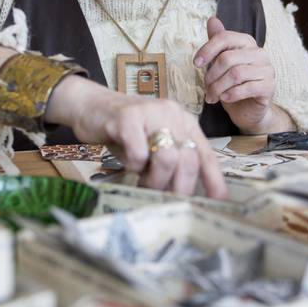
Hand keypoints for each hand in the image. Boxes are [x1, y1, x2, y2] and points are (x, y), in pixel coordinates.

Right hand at [46, 76, 226, 198]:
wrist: (90, 105)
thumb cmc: (124, 131)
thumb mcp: (154, 143)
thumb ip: (172, 160)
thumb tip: (187, 194)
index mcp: (183, 121)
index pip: (205, 153)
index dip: (213, 178)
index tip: (218, 200)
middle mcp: (172, 113)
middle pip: (188, 159)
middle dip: (179, 187)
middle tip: (165, 198)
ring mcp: (150, 113)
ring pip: (168, 158)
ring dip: (155, 179)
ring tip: (143, 182)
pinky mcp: (127, 118)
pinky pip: (139, 154)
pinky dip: (134, 165)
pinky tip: (128, 161)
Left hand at [194, 17, 276, 132]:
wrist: (248, 110)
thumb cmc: (233, 84)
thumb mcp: (221, 63)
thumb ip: (218, 42)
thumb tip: (212, 20)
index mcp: (247, 42)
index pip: (225, 37)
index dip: (207, 49)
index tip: (196, 63)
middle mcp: (260, 53)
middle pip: (228, 58)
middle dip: (211, 75)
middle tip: (205, 87)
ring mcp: (267, 70)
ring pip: (236, 74)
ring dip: (218, 87)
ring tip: (211, 96)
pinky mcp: (269, 87)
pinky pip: (247, 88)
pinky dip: (231, 94)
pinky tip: (225, 99)